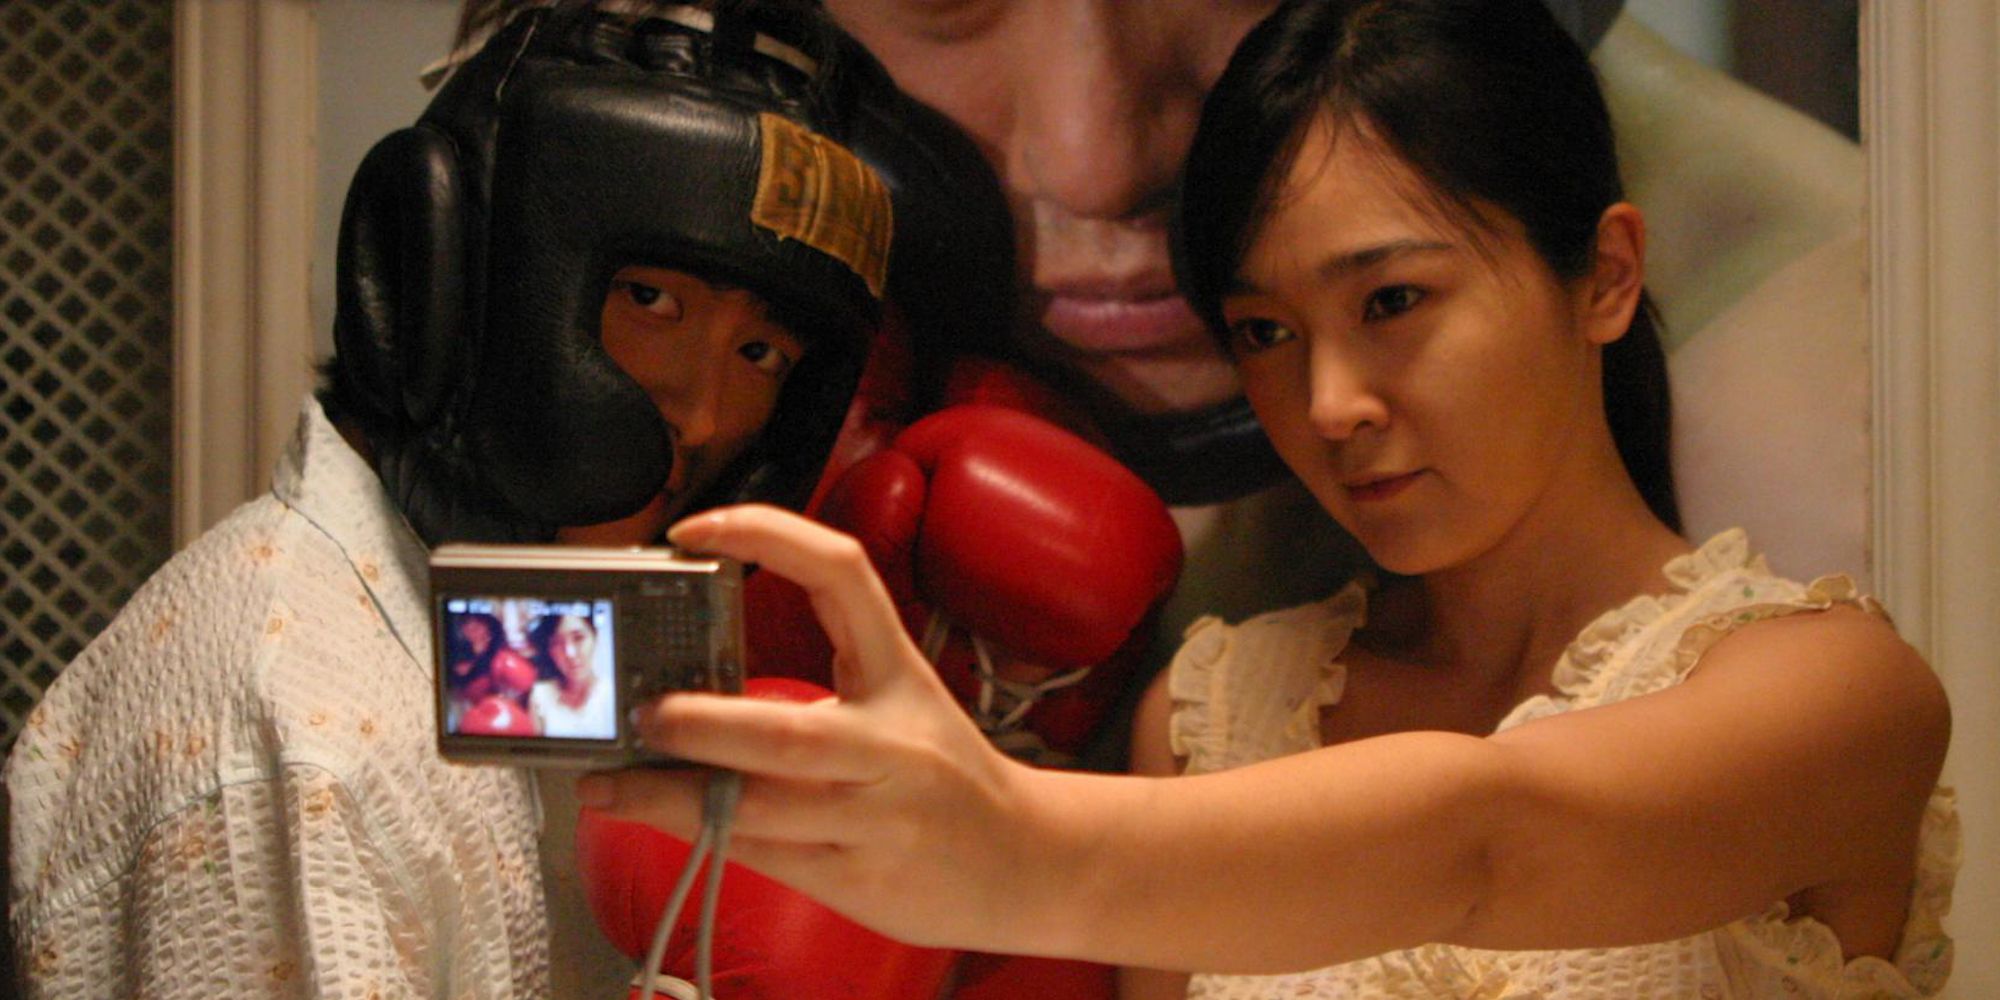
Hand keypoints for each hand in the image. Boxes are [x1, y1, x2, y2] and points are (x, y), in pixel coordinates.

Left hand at [576, 504, 1047, 951]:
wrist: (1029, 860)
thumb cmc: (944, 776)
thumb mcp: (899, 707)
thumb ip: (818, 689)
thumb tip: (690, 683)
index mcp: (899, 675)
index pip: (843, 575)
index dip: (768, 536)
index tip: (693, 531)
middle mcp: (893, 745)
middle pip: (790, 734)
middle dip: (704, 726)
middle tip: (641, 712)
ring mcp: (877, 818)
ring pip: (760, 811)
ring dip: (670, 796)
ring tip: (606, 783)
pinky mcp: (858, 878)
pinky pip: (763, 857)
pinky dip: (698, 836)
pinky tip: (654, 818)